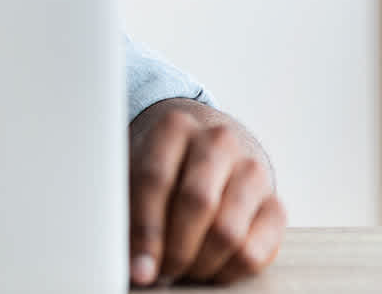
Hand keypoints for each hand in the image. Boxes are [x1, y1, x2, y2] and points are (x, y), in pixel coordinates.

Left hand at [128, 99, 284, 286]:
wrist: (208, 149)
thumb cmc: (161, 168)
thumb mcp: (134, 170)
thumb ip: (125, 205)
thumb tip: (130, 262)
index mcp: (175, 127)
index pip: (155, 179)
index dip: (145, 229)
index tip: (137, 267)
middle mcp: (219, 141)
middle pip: (197, 203)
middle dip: (175, 250)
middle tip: (160, 273)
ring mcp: (252, 171)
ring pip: (228, 232)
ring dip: (200, 265)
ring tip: (180, 272)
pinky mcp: (275, 204)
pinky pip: (255, 252)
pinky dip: (227, 272)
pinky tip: (207, 271)